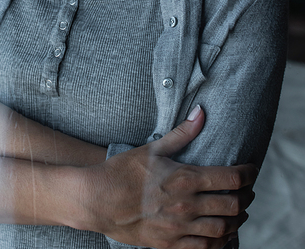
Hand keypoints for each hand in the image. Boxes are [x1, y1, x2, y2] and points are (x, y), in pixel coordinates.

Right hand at [81, 106, 256, 248]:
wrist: (98, 200)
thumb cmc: (123, 171)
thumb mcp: (153, 148)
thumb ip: (182, 133)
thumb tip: (201, 113)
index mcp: (185, 178)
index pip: (231, 178)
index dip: (248, 174)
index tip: (251, 170)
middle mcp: (187, 205)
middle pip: (233, 205)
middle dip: (246, 197)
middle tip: (248, 191)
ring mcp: (180, 228)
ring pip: (223, 230)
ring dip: (237, 221)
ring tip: (238, 212)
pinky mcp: (170, 245)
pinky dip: (220, 243)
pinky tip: (221, 235)